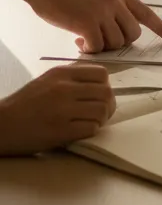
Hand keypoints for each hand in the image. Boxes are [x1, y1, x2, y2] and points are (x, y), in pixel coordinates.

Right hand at [0, 65, 114, 154]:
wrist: (0, 125)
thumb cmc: (24, 104)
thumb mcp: (47, 81)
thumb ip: (72, 79)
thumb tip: (101, 84)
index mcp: (62, 73)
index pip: (101, 74)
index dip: (105, 86)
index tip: (99, 95)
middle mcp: (64, 88)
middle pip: (106, 93)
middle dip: (108, 104)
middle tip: (102, 113)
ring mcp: (62, 110)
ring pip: (101, 111)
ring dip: (101, 119)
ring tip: (91, 122)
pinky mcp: (60, 131)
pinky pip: (91, 128)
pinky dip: (91, 130)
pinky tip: (81, 131)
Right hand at [28, 0, 161, 52]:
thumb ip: (113, 9)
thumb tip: (121, 34)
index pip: (148, 14)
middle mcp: (116, 1)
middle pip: (133, 34)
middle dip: (119, 43)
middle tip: (100, 40)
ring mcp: (103, 10)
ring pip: (116, 42)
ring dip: (101, 47)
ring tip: (85, 38)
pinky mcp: (87, 21)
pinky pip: (97, 47)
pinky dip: (89, 49)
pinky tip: (78, 41)